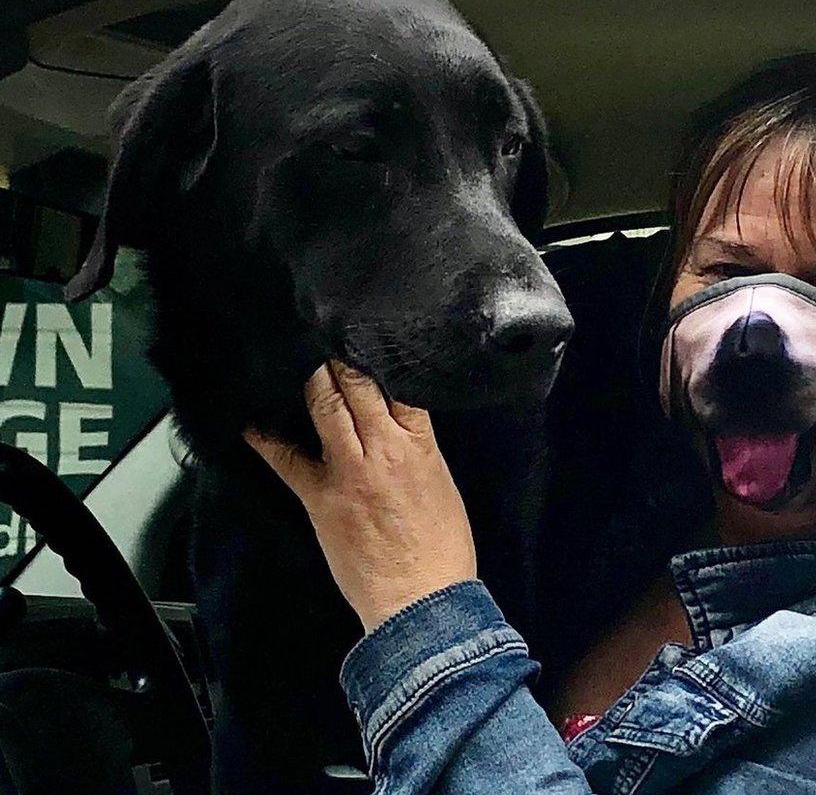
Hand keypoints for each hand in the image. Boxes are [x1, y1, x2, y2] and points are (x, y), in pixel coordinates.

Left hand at [244, 360, 476, 631]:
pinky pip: (287, 460)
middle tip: (325, 337)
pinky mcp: (320, 498)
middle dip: (339, 359)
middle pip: (357, 386)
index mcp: (419, 445)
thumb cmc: (441, 546)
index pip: (396, 385)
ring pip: (326, 408)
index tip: (364, 341)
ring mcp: (348, 472)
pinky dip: (267, 440)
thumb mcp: (440, 480)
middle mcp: (382, 449)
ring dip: (313, 381)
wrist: (422, 601)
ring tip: (298, 359)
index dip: (377, 358)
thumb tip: (391, 420)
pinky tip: (251, 421)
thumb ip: (414, 445)